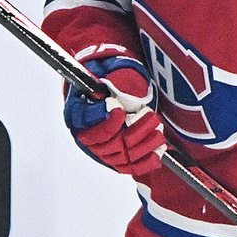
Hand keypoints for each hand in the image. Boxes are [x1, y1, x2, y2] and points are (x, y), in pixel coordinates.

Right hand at [63, 56, 164, 175]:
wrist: (112, 93)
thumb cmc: (109, 78)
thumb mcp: (110, 69)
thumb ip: (116, 75)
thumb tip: (122, 86)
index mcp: (77, 110)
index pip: (85, 118)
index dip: (101, 116)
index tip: (119, 109)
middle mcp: (85, 134)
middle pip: (107, 141)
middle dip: (133, 130)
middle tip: (151, 116)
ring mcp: (100, 150)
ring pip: (121, 155)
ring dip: (143, 145)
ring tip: (158, 132)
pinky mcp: (114, 160)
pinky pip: (128, 167)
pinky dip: (144, 163)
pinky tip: (158, 153)